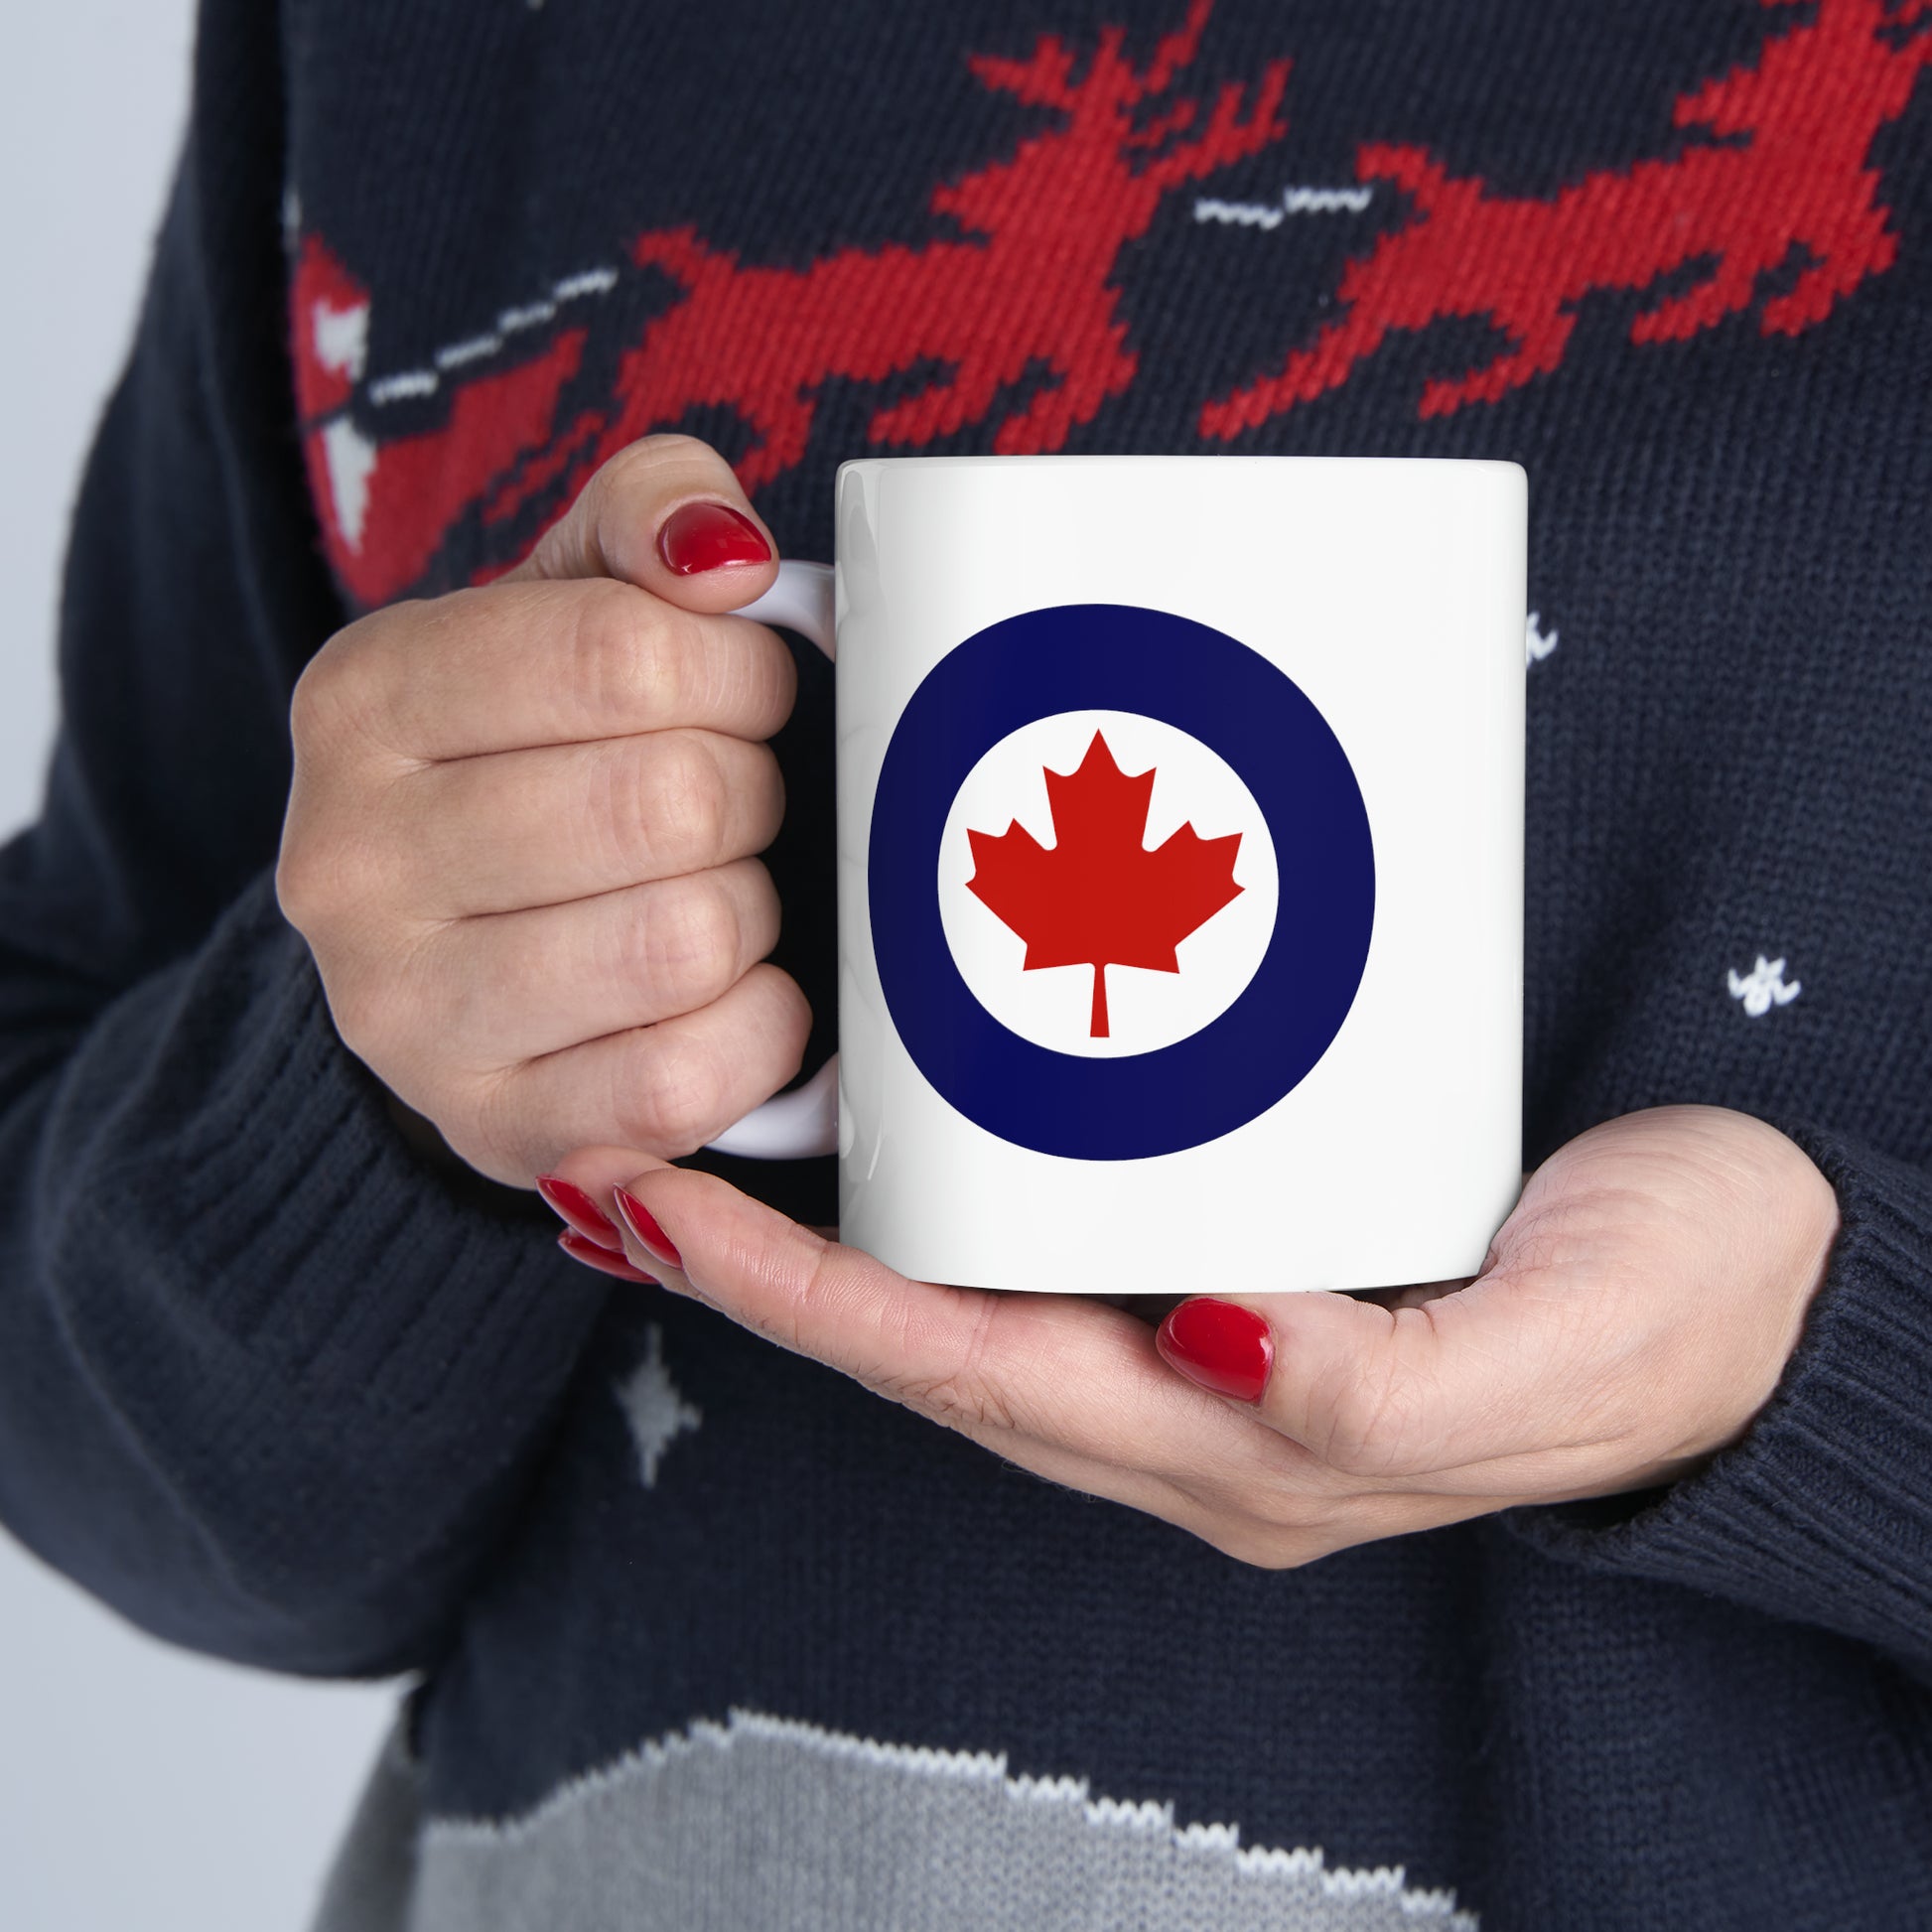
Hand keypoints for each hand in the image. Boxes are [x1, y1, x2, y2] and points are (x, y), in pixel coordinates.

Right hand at [277, 435, 807, 1187]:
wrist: (461, 948)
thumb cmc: (547, 752)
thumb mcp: (575, 596)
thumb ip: (652, 514)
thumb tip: (724, 556)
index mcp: (364, 698)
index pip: (623, 653)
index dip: (738, 673)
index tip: (745, 693)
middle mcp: (349, 862)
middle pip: (669, 802)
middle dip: (748, 794)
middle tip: (732, 803)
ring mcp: (406, 1016)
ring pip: (686, 940)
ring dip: (750, 911)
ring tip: (716, 892)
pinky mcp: (494, 1129)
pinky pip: (688, 1079)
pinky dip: (757, 1029)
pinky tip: (731, 993)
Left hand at [542, 1106, 1838, 1564]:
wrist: (1772, 1280)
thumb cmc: (1676, 1316)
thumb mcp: (1554, 1356)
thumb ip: (1385, 1391)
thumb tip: (1217, 1341)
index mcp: (1246, 1449)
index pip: (973, 1376)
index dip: (807, 1305)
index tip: (662, 1212)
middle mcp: (1198, 1406)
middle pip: (934, 1342)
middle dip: (766, 1274)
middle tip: (626, 1158)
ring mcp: (1213, 1338)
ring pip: (977, 1294)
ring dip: (834, 1237)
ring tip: (711, 1138)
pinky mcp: (1250, 1250)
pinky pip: (1055, 1239)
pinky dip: (949, 1195)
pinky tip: (900, 1125)